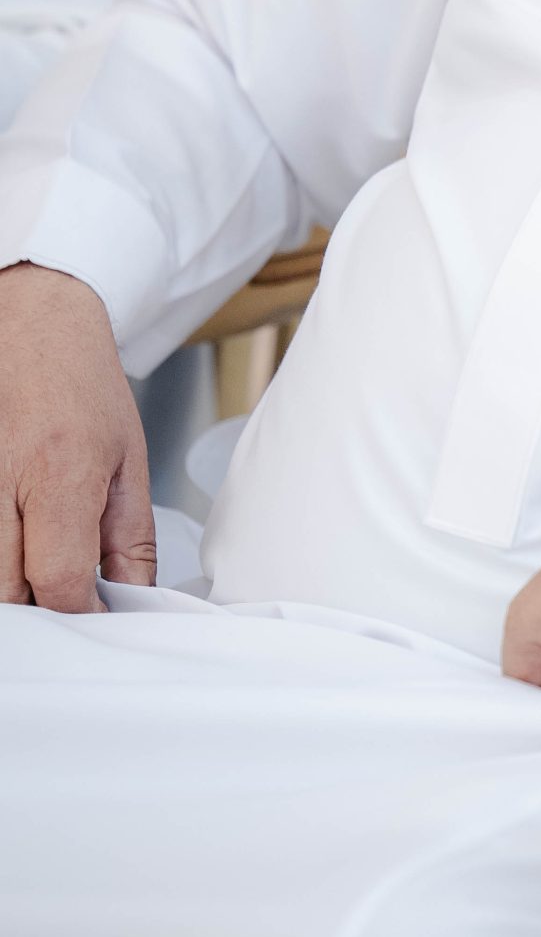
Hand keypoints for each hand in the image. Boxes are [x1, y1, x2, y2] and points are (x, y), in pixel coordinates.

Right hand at [0, 262, 154, 609]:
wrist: (34, 323)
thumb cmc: (82, 385)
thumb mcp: (129, 459)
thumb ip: (130, 537)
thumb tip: (133, 598)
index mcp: (61, 473)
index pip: (60, 580)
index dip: (82, 612)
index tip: (97, 613)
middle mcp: (1, 480)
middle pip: (10, 590)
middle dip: (42, 604)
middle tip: (68, 589)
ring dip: (13, 582)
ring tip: (40, 559)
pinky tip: (16, 537)